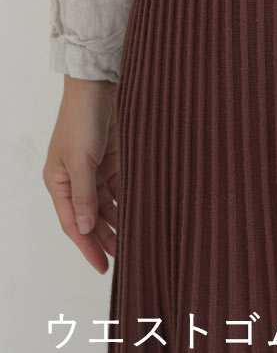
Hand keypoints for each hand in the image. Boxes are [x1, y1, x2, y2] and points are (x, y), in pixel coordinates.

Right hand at [43, 76, 120, 273]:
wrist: (99, 87)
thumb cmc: (82, 120)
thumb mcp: (81, 160)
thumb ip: (85, 194)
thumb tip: (86, 229)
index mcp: (59, 182)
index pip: (74, 223)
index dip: (87, 246)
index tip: (102, 266)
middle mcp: (76, 179)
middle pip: (92, 217)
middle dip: (106, 237)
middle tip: (126, 257)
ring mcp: (95, 170)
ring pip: (108, 204)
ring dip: (120, 220)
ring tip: (137, 239)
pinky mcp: (113, 160)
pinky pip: (121, 186)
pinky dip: (130, 199)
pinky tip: (142, 211)